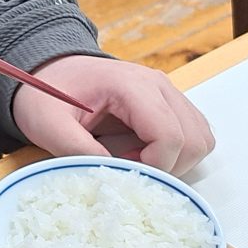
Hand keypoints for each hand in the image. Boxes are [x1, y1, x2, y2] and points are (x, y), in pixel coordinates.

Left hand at [12, 55, 214, 175]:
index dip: (154, 166)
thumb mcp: (48, 125)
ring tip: (137, 161)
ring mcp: (167, 92)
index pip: (170, 136)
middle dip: (168, 167)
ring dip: (176, 161)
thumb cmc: (46, 93)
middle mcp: (159, 85)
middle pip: (194, 140)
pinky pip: (192, 133)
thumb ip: (76, 151)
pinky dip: (177, 152)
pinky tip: (144, 153)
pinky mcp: (167, 102)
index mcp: (132, 86)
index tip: (124, 173)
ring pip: (200, 138)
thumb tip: (112, 178)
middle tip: (132, 170)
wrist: (48, 69)